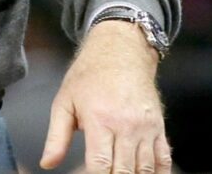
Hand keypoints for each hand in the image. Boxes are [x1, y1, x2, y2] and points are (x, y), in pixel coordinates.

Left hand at [40, 20, 170, 172]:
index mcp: (100, 120)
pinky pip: (163, 158)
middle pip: (123, 172)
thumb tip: (48, 163)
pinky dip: (158, 173)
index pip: (99, 166)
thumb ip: (56, 136)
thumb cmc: (89, 74)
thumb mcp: (64, 101)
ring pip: (145, 169)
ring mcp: (145, 127)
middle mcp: (126, 126)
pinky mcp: (158, 126)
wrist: (121, 49)